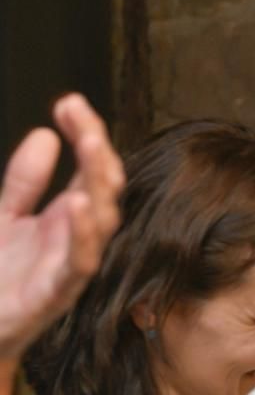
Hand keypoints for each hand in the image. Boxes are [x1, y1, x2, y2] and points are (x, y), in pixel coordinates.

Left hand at [0, 94, 124, 361]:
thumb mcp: (5, 216)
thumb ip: (24, 180)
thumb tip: (45, 135)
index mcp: (69, 217)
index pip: (91, 169)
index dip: (86, 134)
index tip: (70, 102)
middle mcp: (78, 237)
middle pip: (105, 188)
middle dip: (97, 151)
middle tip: (82, 117)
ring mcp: (72, 264)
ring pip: (103, 220)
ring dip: (99, 183)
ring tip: (90, 146)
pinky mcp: (58, 292)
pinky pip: (81, 261)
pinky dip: (84, 232)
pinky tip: (78, 203)